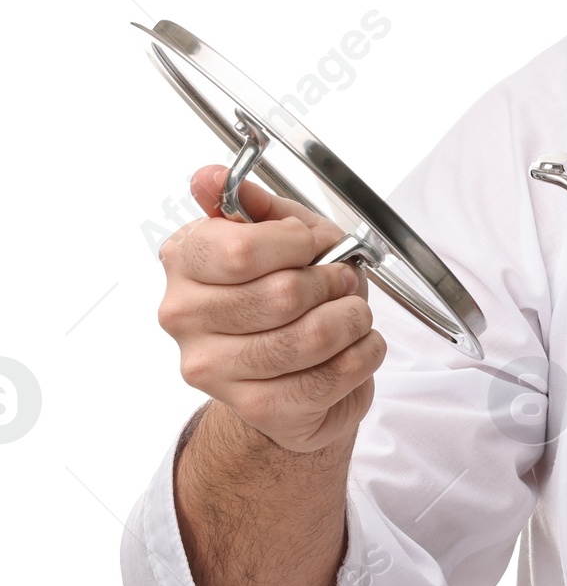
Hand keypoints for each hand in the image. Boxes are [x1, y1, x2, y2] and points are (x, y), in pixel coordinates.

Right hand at [157, 166, 385, 453]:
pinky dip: (364, 353)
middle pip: (283, 295)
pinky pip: (332, 376)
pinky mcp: (257, 408)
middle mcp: (185, 317)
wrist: (290, 369)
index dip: (297, 243)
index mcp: (184, 261)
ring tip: (352, 313)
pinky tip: (357, 345)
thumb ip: (254, 204)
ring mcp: (214, 368)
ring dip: (353, 319)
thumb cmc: (287, 293)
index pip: (240, 250)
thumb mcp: (280, 234)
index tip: (313, 245)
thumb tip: (208, 177)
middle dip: (333, 283)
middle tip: (343, 281)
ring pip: (311, 338)